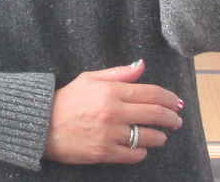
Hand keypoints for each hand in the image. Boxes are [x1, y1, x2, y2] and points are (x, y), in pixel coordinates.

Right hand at [43, 60, 182, 163]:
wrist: (42, 125)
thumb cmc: (67, 99)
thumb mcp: (90, 78)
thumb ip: (118, 73)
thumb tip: (142, 65)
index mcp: (111, 91)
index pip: (151, 93)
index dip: (169, 98)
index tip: (176, 102)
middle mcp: (113, 112)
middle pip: (155, 114)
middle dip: (172, 118)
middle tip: (176, 120)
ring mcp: (109, 134)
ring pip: (148, 137)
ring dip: (160, 137)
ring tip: (162, 136)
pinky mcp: (104, 153)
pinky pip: (133, 155)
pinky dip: (142, 152)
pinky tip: (142, 148)